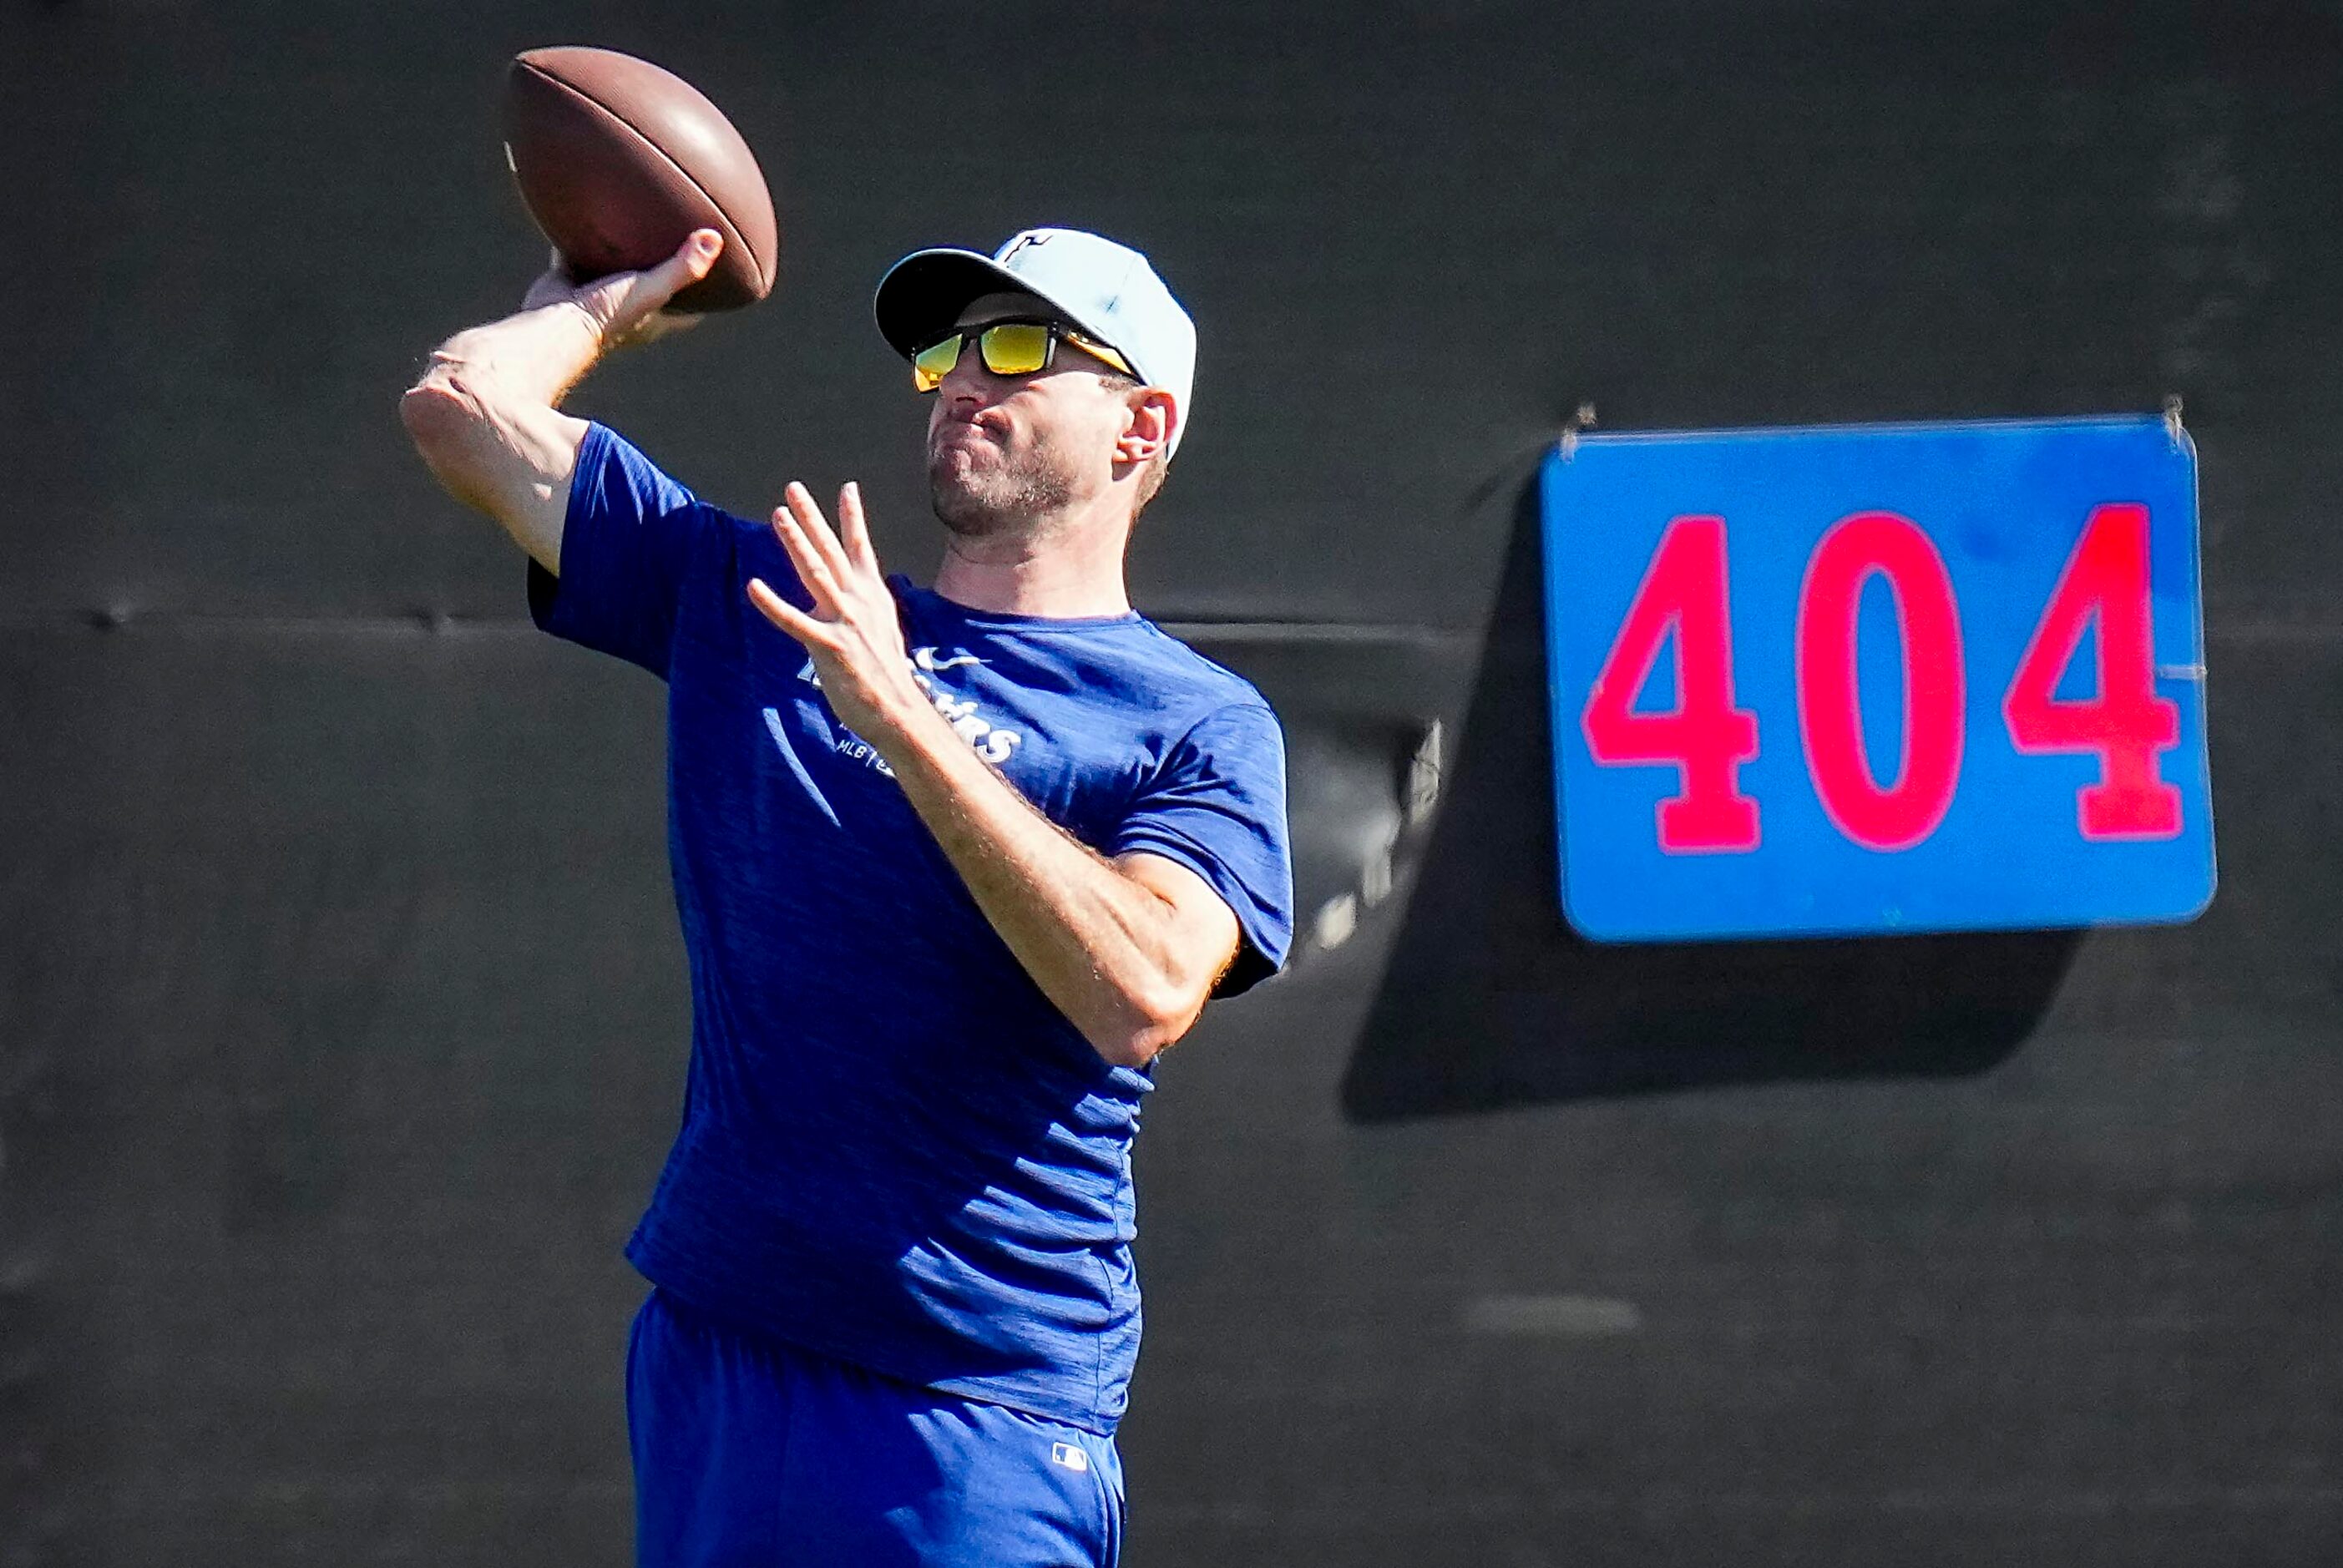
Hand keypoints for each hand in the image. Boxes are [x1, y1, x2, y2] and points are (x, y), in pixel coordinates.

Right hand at [520, 230, 722, 350]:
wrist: (553, 323)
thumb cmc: (608, 314)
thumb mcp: (653, 288)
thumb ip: (683, 266)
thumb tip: (715, 237)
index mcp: (652, 318)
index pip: (687, 309)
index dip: (702, 295)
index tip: (716, 273)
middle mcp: (625, 308)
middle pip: (649, 284)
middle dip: (661, 266)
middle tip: (673, 236)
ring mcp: (595, 294)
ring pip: (612, 267)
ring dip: (620, 249)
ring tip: (631, 218)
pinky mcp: (568, 279)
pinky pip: (575, 253)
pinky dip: (580, 235)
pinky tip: (585, 209)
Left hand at [748, 483, 932, 745]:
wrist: (899, 711)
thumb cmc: (886, 676)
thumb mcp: (882, 631)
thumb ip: (866, 608)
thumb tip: (859, 597)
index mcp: (873, 596)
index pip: (861, 547)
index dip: (853, 516)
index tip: (847, 487)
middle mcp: (860, 601)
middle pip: (831, 550)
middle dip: (812, 517)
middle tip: (793, 489)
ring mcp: (845, 622)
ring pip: (815, 572)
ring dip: (795, 542)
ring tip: (779, 516)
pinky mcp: (829, 647)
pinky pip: (795, 621)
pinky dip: (773, 603)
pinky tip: (753, 586)